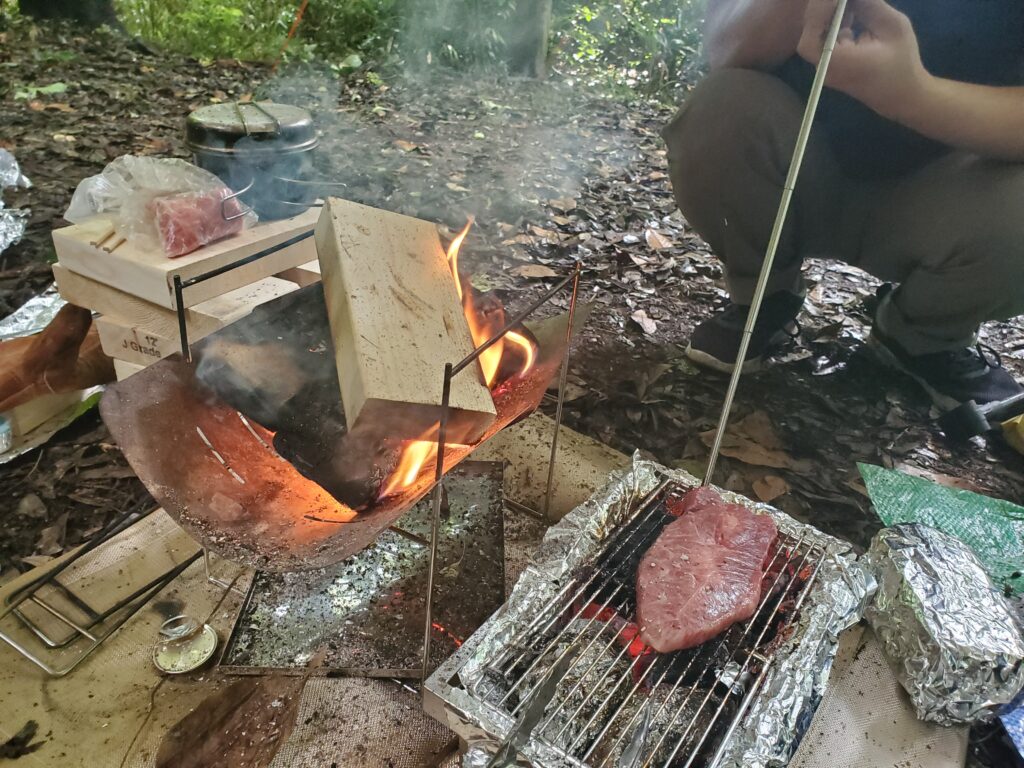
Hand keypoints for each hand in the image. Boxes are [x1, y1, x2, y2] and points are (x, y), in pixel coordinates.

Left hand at [797, 0, 930, 119]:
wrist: (902, 94)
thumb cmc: (902, 63)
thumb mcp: (892, 27)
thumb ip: (870, 7)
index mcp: (838, 64)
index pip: (810, 39)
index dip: (817, 14)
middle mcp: (826, 68)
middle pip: (812, 34)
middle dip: (824, 9)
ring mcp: (827, 67)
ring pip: (818, 34)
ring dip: (831, 13)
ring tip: (850, 3)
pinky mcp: (833, 63)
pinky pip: (827, 38)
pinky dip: (837, 21)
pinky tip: (853, 10)